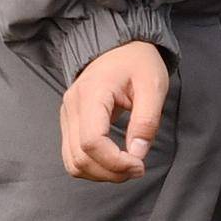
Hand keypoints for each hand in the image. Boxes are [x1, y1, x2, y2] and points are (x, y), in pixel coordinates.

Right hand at [61, 40, 169, 181]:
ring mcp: (67, 115)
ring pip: (73, 162)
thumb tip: (137, 154)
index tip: (139, 165)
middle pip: (80, 157)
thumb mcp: (153, 86)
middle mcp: (72, 106)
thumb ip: (146, 121)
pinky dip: (92, 167)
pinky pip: (72, 155)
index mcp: (91, 94)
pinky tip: (113, 162)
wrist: (119, 46)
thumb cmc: (138, 62)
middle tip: (138, 168)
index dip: (115, 162)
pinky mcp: (69, 122)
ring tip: (126, 167)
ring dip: (100, 173)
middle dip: (110, 172)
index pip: (92, 142)